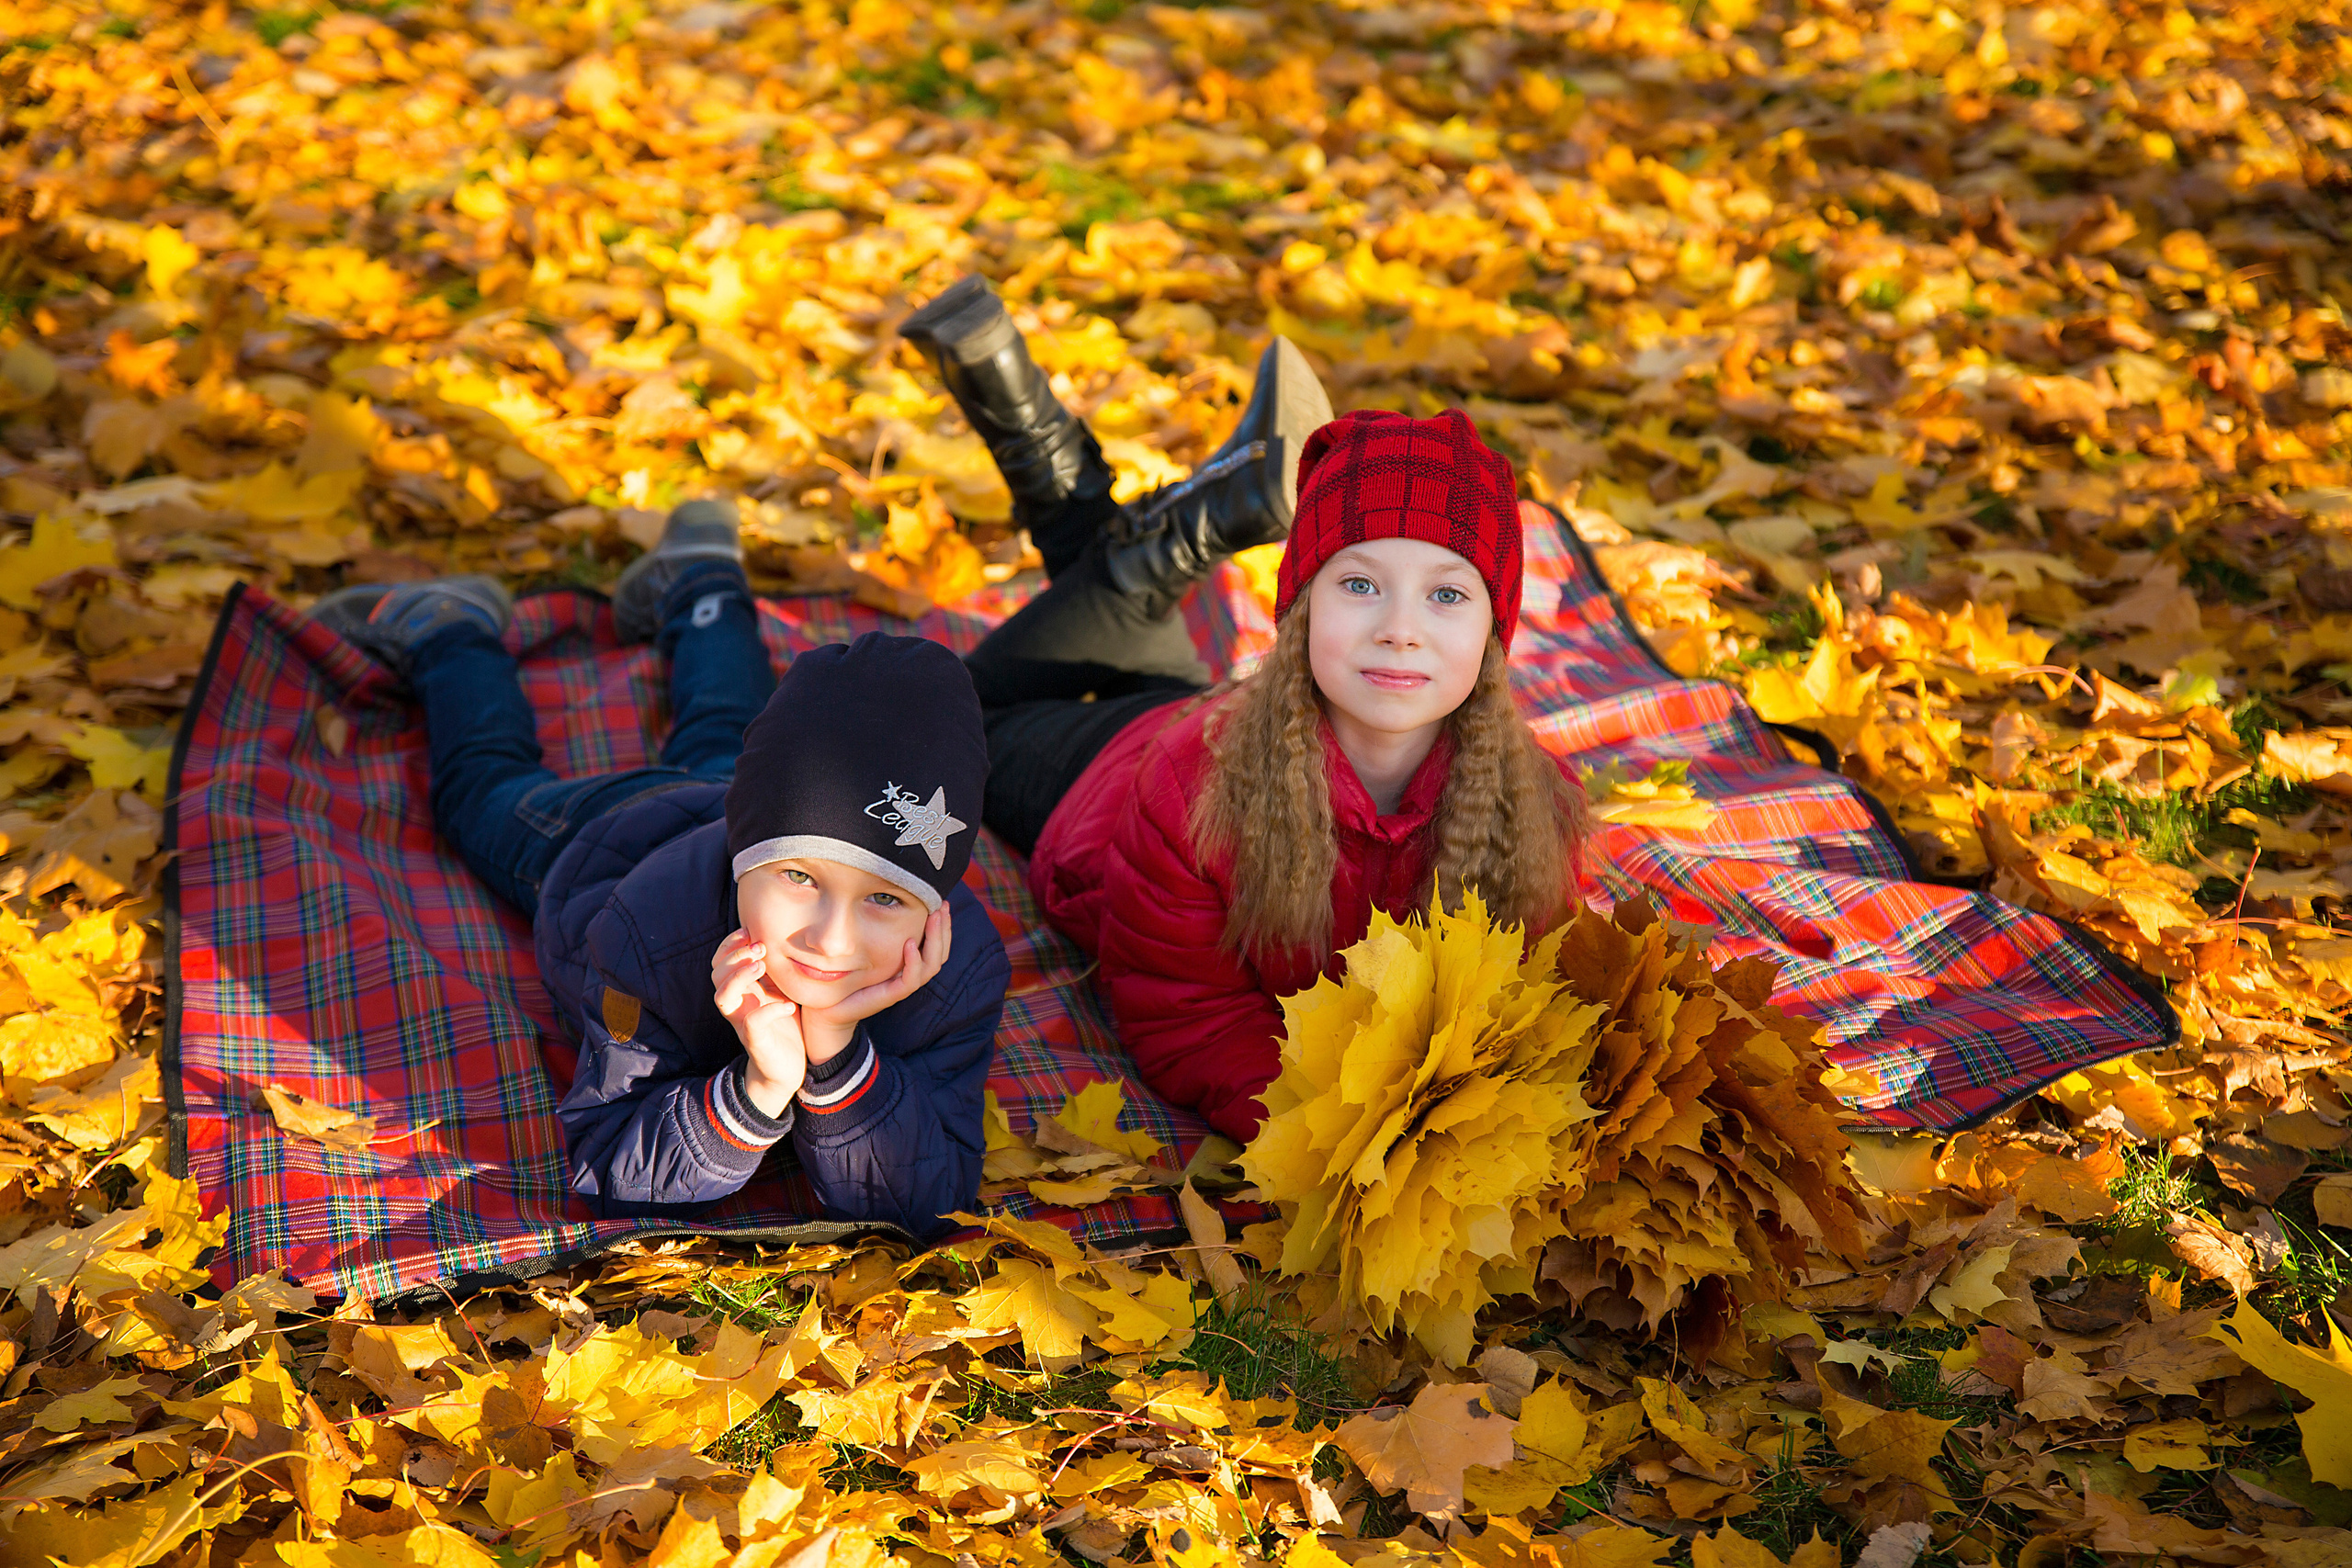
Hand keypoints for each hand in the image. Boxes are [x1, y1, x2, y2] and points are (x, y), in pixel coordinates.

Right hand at [712, 928, 805, 1115]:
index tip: (748, 931)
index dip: (729, 945)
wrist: (787, 1068)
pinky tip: (787, 1005)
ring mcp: (742, 1022)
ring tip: (761, 966)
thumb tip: (785, 937)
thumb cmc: (785, 1025)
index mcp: (741, 990)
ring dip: (739, 978)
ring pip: (723, 998)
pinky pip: (751, 1024)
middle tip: (759, 948)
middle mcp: (737, 1004)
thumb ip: (776, 969)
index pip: (721, 962)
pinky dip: (769, 1011)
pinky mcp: (756, 1042)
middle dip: (734, 956)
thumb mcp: (781, 990)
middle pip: (716, 975)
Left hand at [795, 903, 953, 1056]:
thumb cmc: (847, 977)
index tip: (942, 902)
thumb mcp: (865, 949)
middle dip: (944, 928)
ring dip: (935, 941)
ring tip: (933, 918)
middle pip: (940, 954)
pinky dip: (913, 962)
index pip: (937, 946)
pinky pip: (910, 980)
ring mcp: (902, 986)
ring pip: (931, 965)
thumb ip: (877, 932)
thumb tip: (882, 901)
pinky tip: (910, 943)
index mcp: (908, 965)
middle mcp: (909, 975)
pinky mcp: (891, 995)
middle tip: (943, 906)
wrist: (829, 1009)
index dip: (943, 925)